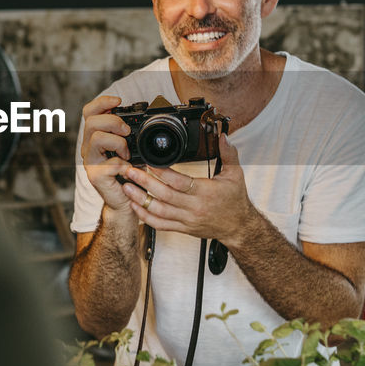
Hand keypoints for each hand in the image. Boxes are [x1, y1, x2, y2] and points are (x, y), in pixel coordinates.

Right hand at [80, 94, 133, 211]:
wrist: (126, 202)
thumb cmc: (129, 174)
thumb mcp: (131, 149)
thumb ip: (129, 134)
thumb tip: (143, 116)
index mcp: (94, 138)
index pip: (89, 112)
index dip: (102, 102)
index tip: (118, 101)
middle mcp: (88, 148)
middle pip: (91, 122)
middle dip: (113, 121)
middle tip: (127, 131)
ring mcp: (90, 163)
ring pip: (97, 138)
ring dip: (118, 142)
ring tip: (128, 154)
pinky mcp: (96, 177)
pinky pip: (109, 162)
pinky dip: (123, 164)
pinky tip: (128, 169)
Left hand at [120, 134, 257, 242]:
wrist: (239, 227)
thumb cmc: (235, 200)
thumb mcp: (236, 174)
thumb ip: (228, 154)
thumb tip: (223, 137)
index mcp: (205, 192)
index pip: (179, 182)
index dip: (162, 172)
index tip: (149, 162)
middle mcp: (194, 207)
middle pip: (164, 195)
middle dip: (144, 183)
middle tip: (130, 171)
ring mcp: (187, 220)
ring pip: (159, 211)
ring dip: (140, 199)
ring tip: (126, 187)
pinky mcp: (183, 228)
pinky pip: (160, 225)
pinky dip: (145, 216)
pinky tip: (135, 206)